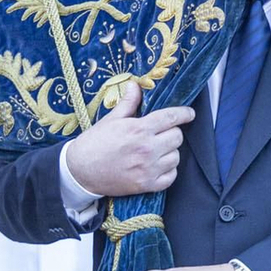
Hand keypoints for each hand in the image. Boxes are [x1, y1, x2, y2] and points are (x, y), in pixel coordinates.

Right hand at [65, 82, 193, 198]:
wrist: (81, 171)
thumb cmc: (95, 143)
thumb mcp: (111, 119)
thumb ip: (128, 103)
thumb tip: (135, 85)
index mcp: (139, 129)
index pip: (171, 118)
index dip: (184, 114)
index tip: (189, 113)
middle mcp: (147, 149)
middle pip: (177, 137)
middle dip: (172, 132)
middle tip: (161, 133)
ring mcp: (148, 168)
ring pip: (176, 157)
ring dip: (170, 152)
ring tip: (157, 150)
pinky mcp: (146, 185)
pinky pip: (171, 176)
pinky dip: (168, 171)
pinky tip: (158, 166)